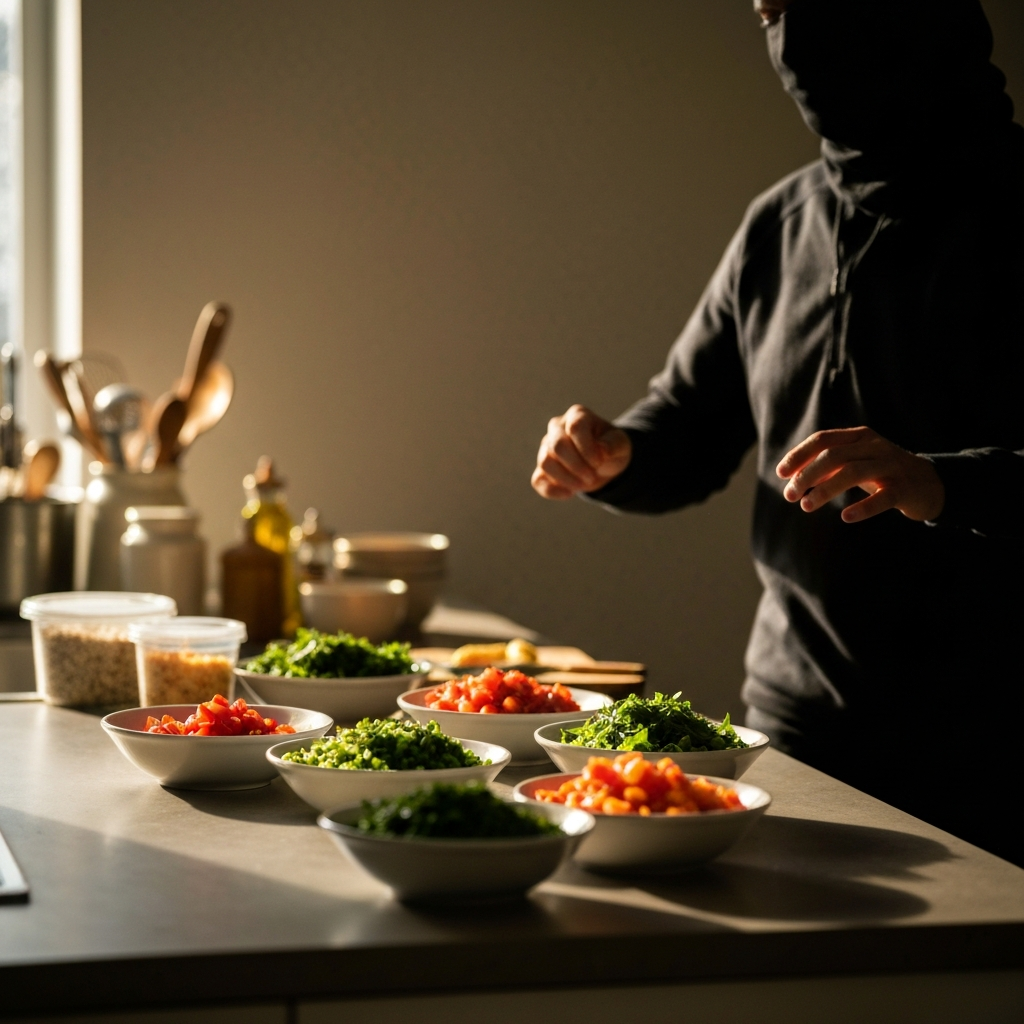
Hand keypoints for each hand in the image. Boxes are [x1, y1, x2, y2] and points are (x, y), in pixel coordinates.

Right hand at [532, 405, 632, 499]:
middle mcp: (557, 428)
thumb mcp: (620, 445)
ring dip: (566, 479)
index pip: (575, 428)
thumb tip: (601, 451)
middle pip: (557, 446)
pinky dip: (553, 490)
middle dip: (577, 466)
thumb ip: (613, 445)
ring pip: (545, 462)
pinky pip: (538, 480)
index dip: (587, 449)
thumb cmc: (610, 449)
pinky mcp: (542, 468)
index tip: (599, 462)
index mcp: (577, 415)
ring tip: (584, 484)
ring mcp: (546, 447)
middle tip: (592, 477)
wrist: (603, 464)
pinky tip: (570, 493)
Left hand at [776, 426, 944, 522]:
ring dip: (825, 490)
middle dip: (806, 475)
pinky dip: (863, 507)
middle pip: (833, 456)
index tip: (780, 473)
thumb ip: (827, 465)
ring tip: (806, 506)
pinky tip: (845, 516)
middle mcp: (875, 447)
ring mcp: (891, 466)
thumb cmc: (882, 472)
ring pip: (853, 473)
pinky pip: (883, 497)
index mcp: (860, 437)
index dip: (799, 455)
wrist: (930, 483)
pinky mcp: (905, 488)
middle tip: (789, 495)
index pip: (823, 439)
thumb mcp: (855, 462)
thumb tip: (792, 475)